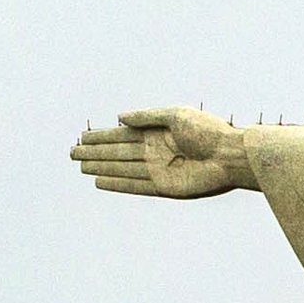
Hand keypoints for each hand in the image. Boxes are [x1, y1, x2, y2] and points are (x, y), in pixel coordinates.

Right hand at [72, 104, 252, 199]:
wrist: (230, 156)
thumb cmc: (209, 131)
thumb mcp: (177, 115)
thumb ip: (148, 117)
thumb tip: (121, 118)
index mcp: (157, 132)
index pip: (122, 134)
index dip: (102, 136)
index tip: (83, 137)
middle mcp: (154, 151)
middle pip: (117, 152)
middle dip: (95, 152)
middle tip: (72, 153)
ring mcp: (157, 170)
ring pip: (121, 168)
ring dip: (100, 166)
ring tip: (80, 166)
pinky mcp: (163, 187)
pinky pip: (134, 185)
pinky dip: (116, 184)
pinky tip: (100, 181)